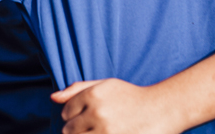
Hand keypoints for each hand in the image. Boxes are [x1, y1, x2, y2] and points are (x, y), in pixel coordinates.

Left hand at [52, 78, 183, 133]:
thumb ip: (77, 90)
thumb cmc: (130, 97)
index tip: (89, 116)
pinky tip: (102, 133)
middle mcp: (97, 113)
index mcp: (93, 95)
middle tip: (94, 127)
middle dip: (77, 130)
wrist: (161, 110)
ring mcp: (106, 132)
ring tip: (99, 131)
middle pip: (68, 130)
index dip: (75, 115)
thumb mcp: (105, 85)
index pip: (65, 112)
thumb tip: (52, 98)